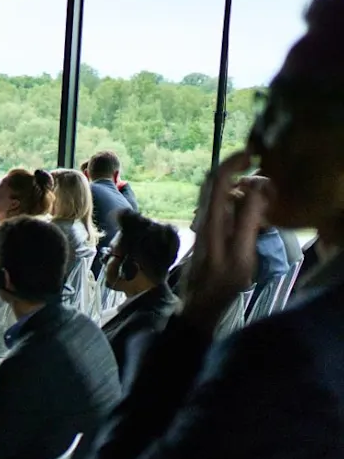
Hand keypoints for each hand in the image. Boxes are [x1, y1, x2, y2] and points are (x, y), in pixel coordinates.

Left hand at [182, 151, 265, 330]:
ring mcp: (202, 224)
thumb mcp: (242, 254)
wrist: (199, 304)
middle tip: (258, 168)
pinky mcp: (206, 231)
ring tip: (259, 192)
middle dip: (235, 169)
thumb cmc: (223, 283)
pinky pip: (219, 206)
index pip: (217, 180)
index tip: (252, 154)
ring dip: (237, 185)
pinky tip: (249, 210)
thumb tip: (257, 187)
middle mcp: (203, 218)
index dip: (233, 161)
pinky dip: (234, 199)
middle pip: (214, 182)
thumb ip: (248, 220)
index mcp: (211, 220)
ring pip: (217, 193)